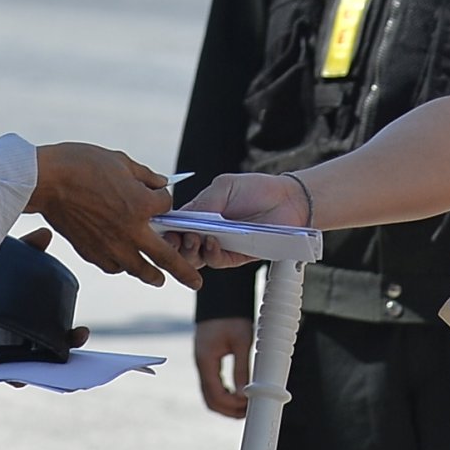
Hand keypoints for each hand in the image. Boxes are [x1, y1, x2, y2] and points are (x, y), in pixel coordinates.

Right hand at [28, 144, 195, 288]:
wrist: (45, 181)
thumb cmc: (81, 164)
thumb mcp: (120, 161)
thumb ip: (145, 175)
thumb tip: (161, 183)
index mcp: (141, 205)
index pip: (166, 208)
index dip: (164, 200)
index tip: (158, 195)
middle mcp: (130, 230)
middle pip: (165, 256)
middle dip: (183, 271)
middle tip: (196, 282)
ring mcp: (110, 245)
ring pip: (138, 268)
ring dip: (151, 275)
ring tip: (159, 279)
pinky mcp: (90, 252)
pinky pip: (112, 266)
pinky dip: (121, 266)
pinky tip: (124, 264)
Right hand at [173, 168, 317, 263]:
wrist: (288, 200)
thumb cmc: (257, 190)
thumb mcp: (224, 187)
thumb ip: (203, 203)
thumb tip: (182, 218)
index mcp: (201, 214)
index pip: (176, 225)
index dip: (167, 229)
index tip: (161, 228)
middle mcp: (207, 232)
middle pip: (181, 245)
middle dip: (174, 244)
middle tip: (176, 238)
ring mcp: (220, 246)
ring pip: (195, 258)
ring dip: (189, 251)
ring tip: (192, 240)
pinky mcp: (235, 257)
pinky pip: (216, 261)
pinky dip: (210, 253)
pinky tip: (210, 243)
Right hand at [195, 318, 251, 420]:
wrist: (221, 299)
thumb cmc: (232, 317)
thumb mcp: (242, 342)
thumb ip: (242, 368)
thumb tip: (246, 393)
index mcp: (206, 360)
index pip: (216, 393)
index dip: (232, 404)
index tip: (249, 406)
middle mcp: (201, 365)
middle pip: (210, 399)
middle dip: (228, 410)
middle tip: (248, 413)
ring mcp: (203, 364)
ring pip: (210, 395)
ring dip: (226, 405)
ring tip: (246, 408)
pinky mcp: (208, 362)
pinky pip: (213, 386)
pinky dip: (224, 395)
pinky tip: (239, 396)